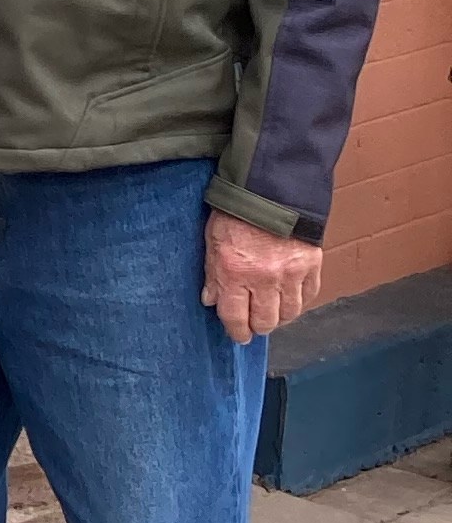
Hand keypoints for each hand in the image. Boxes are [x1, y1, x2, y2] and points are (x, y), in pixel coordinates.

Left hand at [204, 212, 322, 344]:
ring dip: (280, 316)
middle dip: (258, 326)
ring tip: (272, 311)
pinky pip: (308, 296)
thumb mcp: (213, 241)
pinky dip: (299, 300)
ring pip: (289, 313)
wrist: (271, 187)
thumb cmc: (236, 211)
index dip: (236, 332)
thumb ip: (213, 274)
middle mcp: (264, 279)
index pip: (235, 318)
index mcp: (235, 273)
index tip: (239, 335)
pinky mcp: (312, 265)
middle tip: (254, 324)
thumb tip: (211, 300)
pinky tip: (290, 297)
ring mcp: (291, 273)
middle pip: (265, 322)